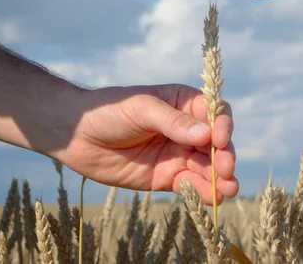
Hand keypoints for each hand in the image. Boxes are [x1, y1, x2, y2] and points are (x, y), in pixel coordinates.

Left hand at [60, 84, 237, 204]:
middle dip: (224, 157)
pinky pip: (189, 184)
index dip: (222, 126)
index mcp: (184, 103)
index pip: (215, 113)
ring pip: (205, 167)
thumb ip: (174, 122)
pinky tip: (211, 198)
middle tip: (226, 171)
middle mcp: (186, 129)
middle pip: (215, 144)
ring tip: (228, 190)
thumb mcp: (142, 109)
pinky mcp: (165, 177)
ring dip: (218, 179)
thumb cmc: (109, 111)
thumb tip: (207, 134)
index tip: (219, 139)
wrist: (75, 135)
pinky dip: (201, 191)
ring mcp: (177, 154)